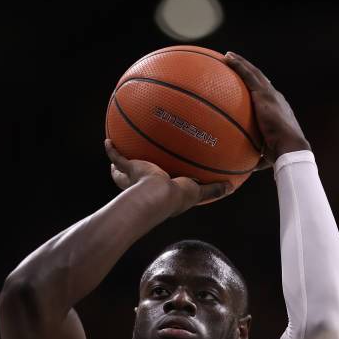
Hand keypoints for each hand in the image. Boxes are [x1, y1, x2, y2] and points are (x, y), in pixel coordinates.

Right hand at [104, 139, 234, 213]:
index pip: (156, 187)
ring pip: (122, 170)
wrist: (158, 196)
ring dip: (119, 162)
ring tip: (115, 149)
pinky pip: (117, 158)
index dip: (155, 184)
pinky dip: (112, 150)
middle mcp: (143, 185)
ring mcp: (134, 177)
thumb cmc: (177, 197)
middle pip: (134, 180)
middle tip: (131, 166)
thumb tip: (231, 187)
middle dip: (130, 174)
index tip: (155, 180)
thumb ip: (212, 189)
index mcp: (159, 191)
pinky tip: (107, 141)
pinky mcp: (129, 168)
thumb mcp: (198, 192)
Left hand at [224, 52, 310, 166]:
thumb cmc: (279, 156)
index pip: (266, 98)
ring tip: (228, 57)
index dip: (258, 91)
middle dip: (249, 73)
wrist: (290, 148)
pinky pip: (248, 75)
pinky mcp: (265, 94)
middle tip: (236, 66)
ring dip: (241, 64)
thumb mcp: (264, 155)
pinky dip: (239, 65)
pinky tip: (227, 58)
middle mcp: (276, 99)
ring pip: (254, 73)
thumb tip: (242, 167)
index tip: (248, 88)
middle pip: (260, 81)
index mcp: (277, 112)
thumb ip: (254, 156)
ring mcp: (271, 95)